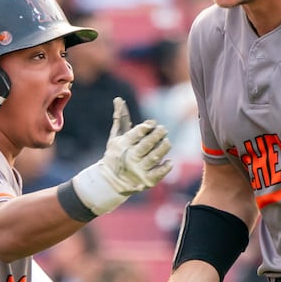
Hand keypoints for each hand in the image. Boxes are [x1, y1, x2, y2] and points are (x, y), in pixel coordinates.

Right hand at [71, 97, 171, 215]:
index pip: (134, 135)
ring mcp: (138, 170)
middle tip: (163, 129)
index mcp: (123, 145)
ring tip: (167, 142)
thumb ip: (120, 118)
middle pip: (145, 146)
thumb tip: (119, 99)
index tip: (152, 123)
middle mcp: (130, 158)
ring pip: (153, 158)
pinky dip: (165, 168)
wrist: (110, 181)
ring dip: (162, 149)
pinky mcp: (146, 181)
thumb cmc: (115, 154)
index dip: (144, 128)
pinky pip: (158, 174)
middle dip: (156, 136)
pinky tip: (170, 161)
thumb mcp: (115, 137)